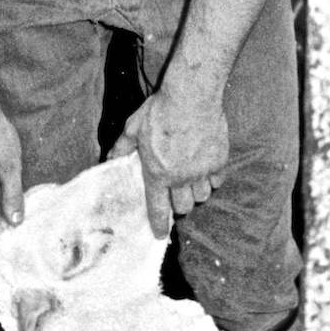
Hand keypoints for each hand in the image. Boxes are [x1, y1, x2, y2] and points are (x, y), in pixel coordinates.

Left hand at [109, 90, 228, 237]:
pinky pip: (217, 180)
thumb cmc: (160, 111)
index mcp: (157, 173)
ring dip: (196, 193)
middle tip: (176, 195)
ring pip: (202, 196)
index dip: (158, 224)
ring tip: (191, 182)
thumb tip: (111, 158)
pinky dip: (212, 179)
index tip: (159, 234)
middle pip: (184, 207)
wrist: (192, 96)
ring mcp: (202, 170)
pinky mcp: (219, 161)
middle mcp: (181, 177)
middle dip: (179, 205)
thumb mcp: (134, 127)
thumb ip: (122, 146)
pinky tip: (206, 169)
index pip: (158, 208)